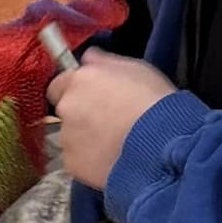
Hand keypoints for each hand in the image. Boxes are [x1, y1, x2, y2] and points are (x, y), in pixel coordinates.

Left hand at [48, 51, 175, 188]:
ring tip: (116, 142)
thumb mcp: (137, 69)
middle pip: (65, 110)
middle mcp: (67, 107)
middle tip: (109, 120)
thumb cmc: (154, 103)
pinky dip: (90, 160)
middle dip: (82, 114)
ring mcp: (67, 138)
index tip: (93, 95)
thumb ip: (105, 61)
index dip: (75, 89)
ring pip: (71, 136)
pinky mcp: (73, 164)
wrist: (162, 146)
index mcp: (80, 80)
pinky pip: (78, 159)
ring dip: (86, 137)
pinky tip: (113, 158)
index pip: (59, 83)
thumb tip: (89, 58)